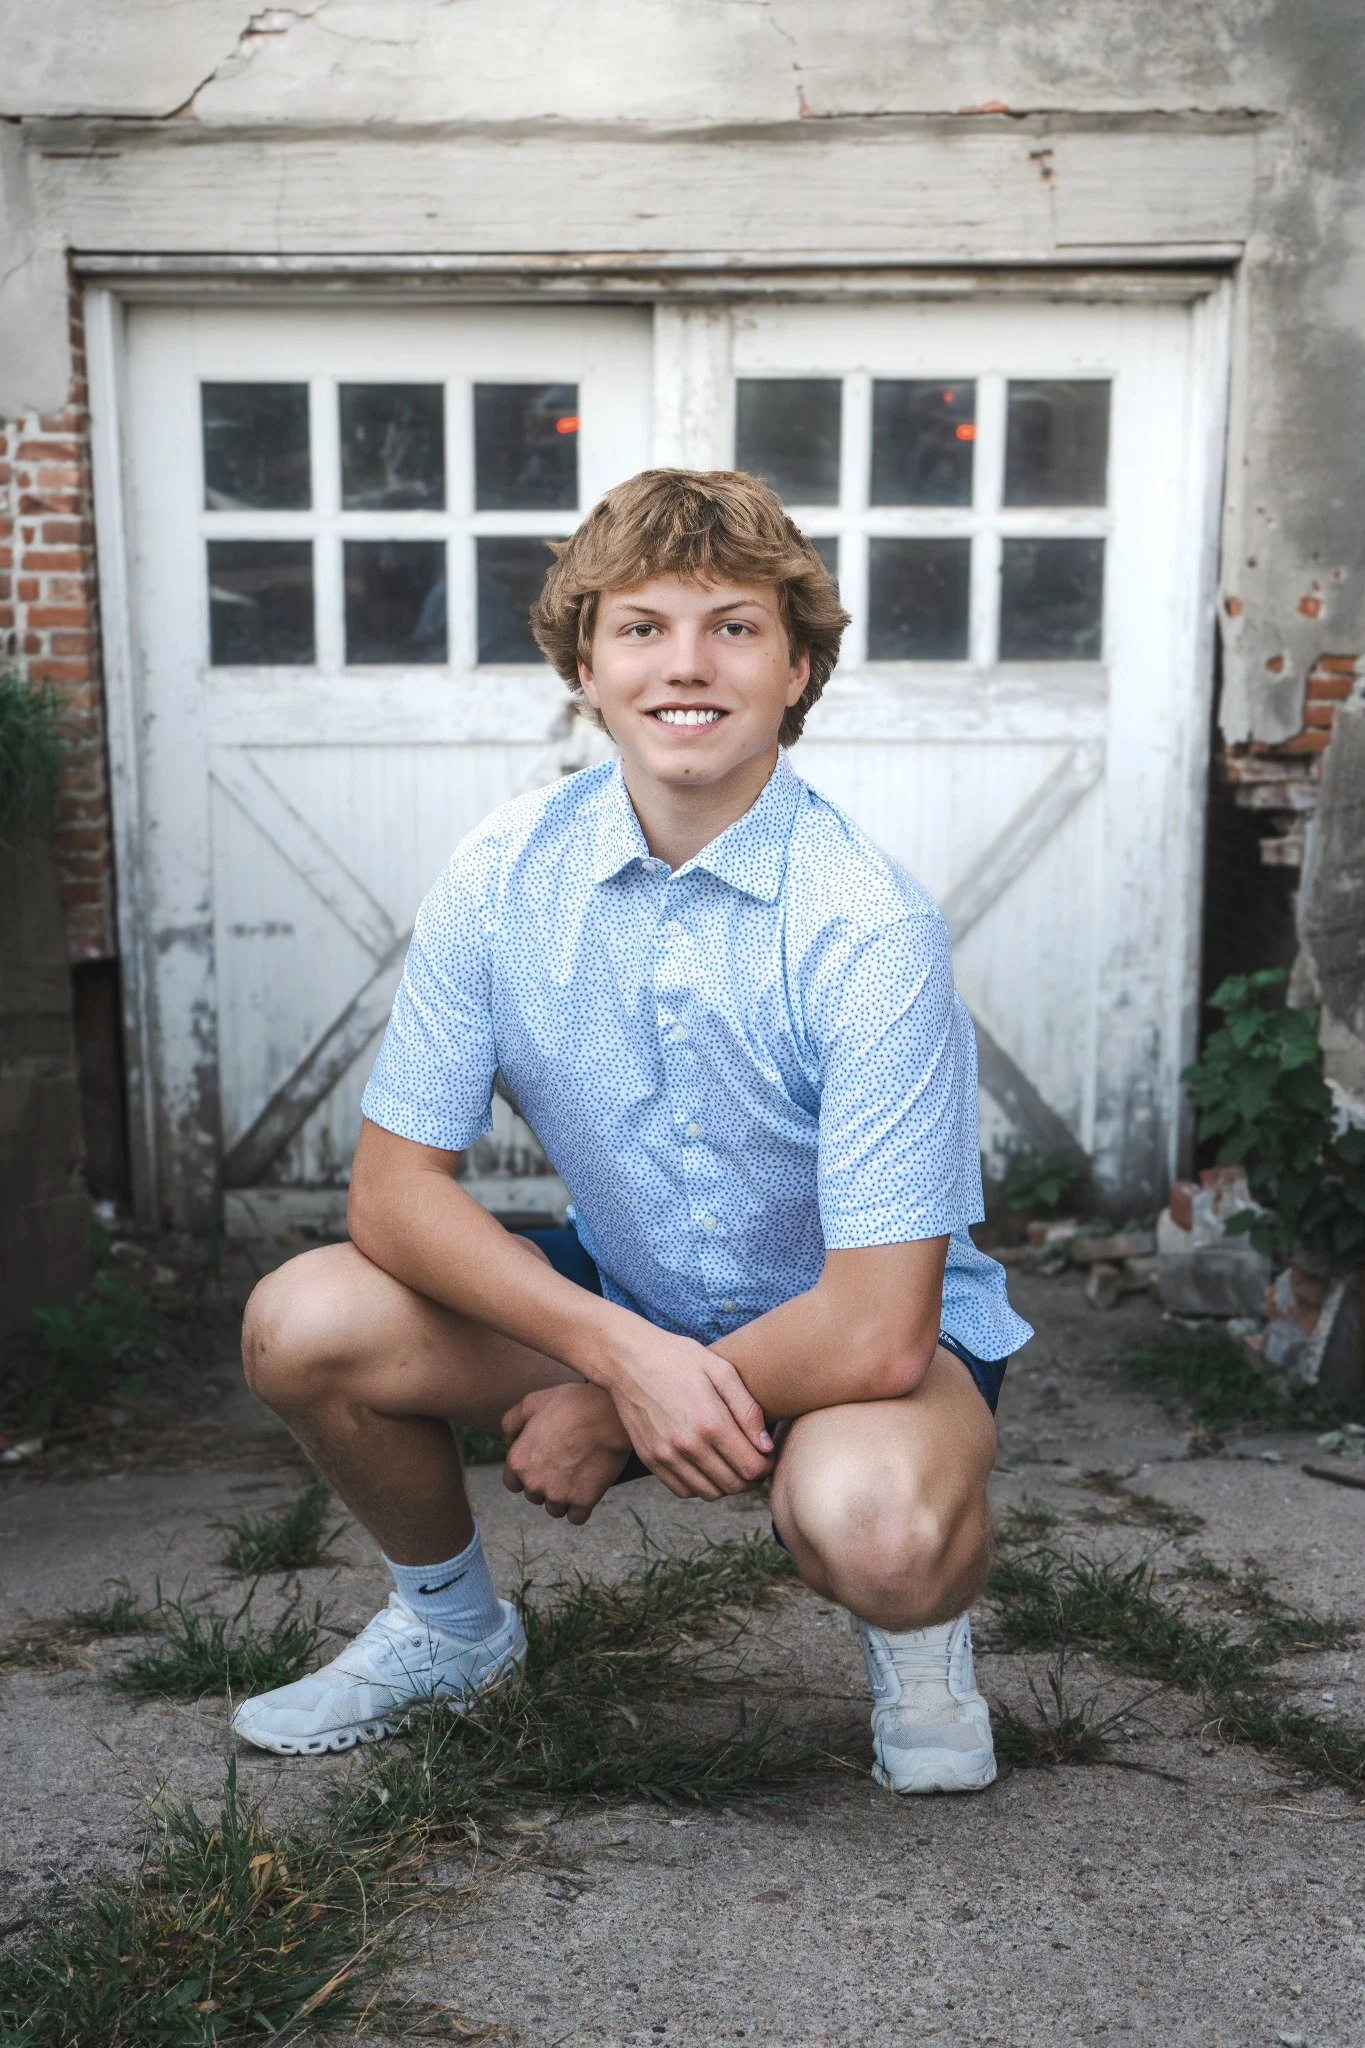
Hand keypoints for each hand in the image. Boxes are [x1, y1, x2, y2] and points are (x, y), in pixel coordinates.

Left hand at [500, 1383, 633, 1523]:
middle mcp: (534, 1483)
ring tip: (576, 1476)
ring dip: (562, 1498)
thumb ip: (511, 1421)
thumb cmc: (572, 1405)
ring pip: (555, 1509)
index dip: (526, 1472)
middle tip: (563, 1464)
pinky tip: (586, 1489)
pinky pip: (576, 1517)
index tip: (541, 1463)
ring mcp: (559, 1495)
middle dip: (545, 1484)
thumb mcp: (533, 1401)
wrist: (610, 1415)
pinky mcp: (583, 1501)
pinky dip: (580, 1508)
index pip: (512, 1483)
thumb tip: (508, 1440)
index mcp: (518, 1462)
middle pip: (534, 1496)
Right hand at [604, 1329, 772, 1499]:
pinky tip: (705, 1465)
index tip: (766, 1454)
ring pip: (710, 1493)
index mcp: (711, 1422)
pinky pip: (683, 1490)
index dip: (766, 1466)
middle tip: (753, 1461)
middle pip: (734, 1485)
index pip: (752, 1467)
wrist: (628, 1360)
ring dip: (727, 1484)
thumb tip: (766, 1446)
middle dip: (751, 1478)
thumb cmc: (678, 1359)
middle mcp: (688, 1445)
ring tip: (730, 1464)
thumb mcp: (721, 1371)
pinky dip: (700, 1486)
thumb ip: (748, 1410)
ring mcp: (666, 1456)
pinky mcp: (650, 1459)